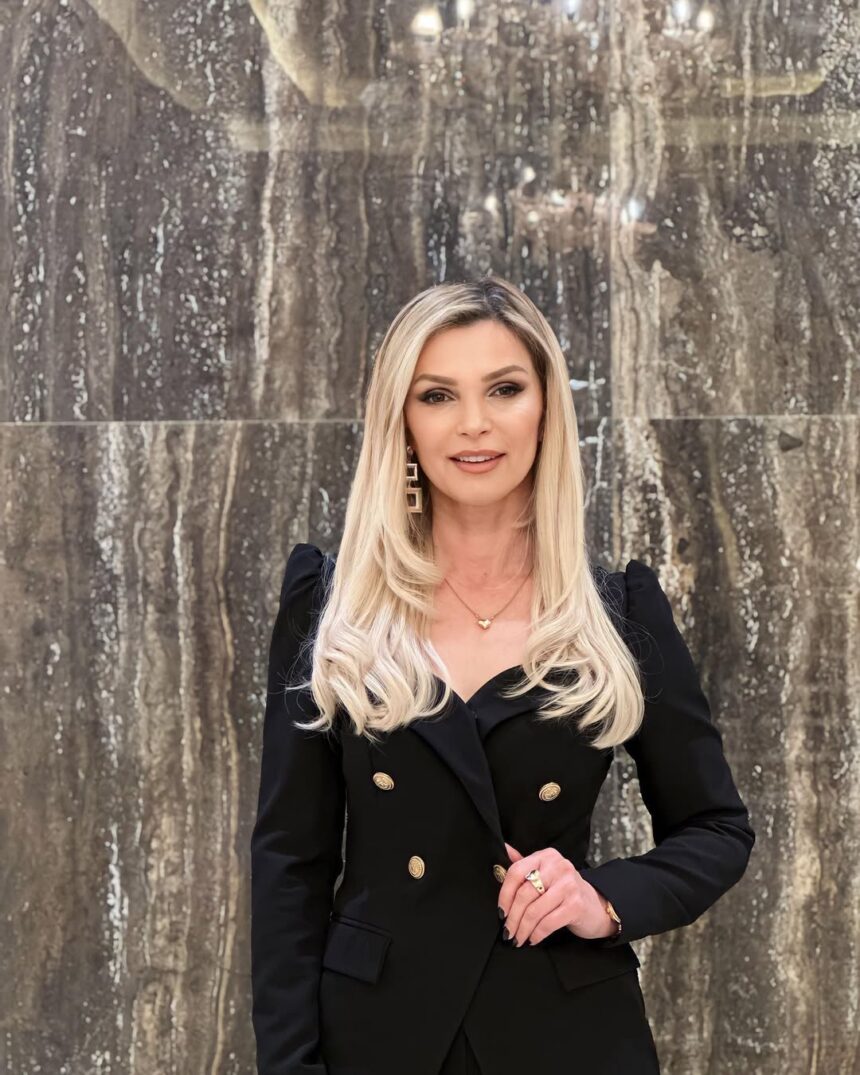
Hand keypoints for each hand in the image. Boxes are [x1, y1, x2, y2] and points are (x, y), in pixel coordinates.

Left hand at [498, 841, 617, 945]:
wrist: (596, 905)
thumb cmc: (564, 889)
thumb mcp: (545, 871)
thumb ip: (524, 863)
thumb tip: (503, 849)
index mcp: (546, 856)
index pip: (516, 871)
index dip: (504, 894)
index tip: (500, 911)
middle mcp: (558, 867)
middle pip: (524, 893)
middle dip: (512, 916)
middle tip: (507, 930)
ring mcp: (569, 885)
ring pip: (535, 911)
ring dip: (522, 929)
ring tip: (517, 938)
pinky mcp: (576, 905)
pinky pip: (548, 923)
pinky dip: (536, 934)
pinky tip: (532, 939)